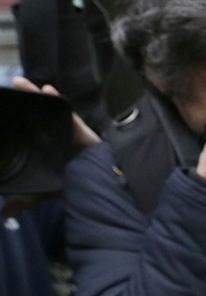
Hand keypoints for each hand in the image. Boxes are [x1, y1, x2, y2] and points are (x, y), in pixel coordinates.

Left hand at [1, 77, 101, 217]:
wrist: (104, 187)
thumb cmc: (77, 188)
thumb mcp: (45, 194)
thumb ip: (26, 200)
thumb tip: (3, 213)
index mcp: (49, 153)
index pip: (32, 136)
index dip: (20, 124)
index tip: (4, 113)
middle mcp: (57, 141)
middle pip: (39, 119)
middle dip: (26, 103)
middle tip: (10, 86)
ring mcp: (69, 134)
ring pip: (50, 113)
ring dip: (36, 96)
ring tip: (20, 82)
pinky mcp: (81, 130)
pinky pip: (67, 113)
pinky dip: (57, 101)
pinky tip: (46, 90)